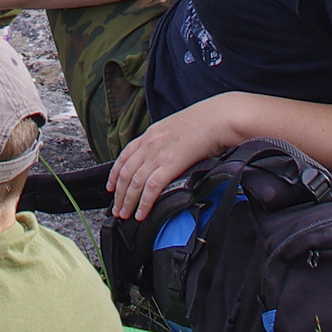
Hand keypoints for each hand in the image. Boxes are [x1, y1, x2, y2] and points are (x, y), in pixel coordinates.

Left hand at [106, 98, 238, 220]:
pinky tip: (142, 213)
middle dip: (119, 194)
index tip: (111, 187)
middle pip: (126, 173)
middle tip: (117, 209)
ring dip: (128, 201)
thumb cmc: (205, 121)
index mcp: (151, 134)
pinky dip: (144, 203)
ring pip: (134, 182)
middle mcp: (150, 144)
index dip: (115, 174)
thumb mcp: (177, 127)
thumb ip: (166, 141)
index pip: (124, 156)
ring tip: (125, 215)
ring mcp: (159, 154)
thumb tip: (166, 156)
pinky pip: (151, 188)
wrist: (219, 117)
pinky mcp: (171, 164)